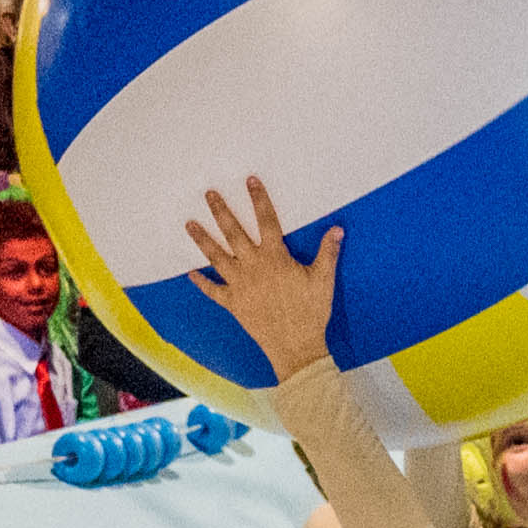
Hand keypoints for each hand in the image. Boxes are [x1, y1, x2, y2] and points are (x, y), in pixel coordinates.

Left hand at [179, 178, 342, 379]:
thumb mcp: (324, 280)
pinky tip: (191, 274)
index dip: (259, 200)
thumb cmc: (312, 312)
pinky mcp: (234, 304)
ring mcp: (241, 286)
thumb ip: (328, 253)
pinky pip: (214, 291)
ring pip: (217, 257)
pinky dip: (202, 283)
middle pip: (233, 234)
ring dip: (202, 240)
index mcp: (275, 258)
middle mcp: (253, 267)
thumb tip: (337, 229)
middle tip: (209, 194)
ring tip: (189, 224)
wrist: (296, 347)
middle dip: (221, 212)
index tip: (250, 181)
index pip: (266, 221)